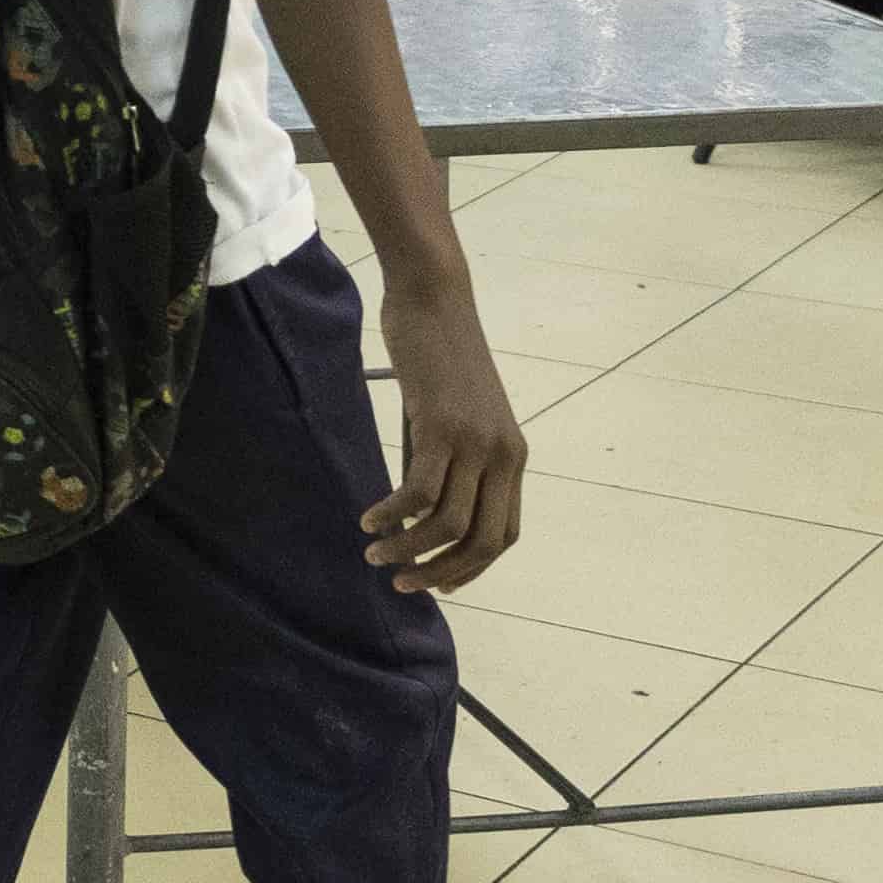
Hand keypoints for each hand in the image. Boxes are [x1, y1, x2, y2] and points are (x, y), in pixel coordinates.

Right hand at [359, 264, 528, 596]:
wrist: (435, 299)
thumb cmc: (438, 355)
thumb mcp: (450, 419)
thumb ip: (443, 466)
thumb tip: (415, 518)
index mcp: (513, 457)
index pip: (503, 535)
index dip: (470, 568)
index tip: (433, 582)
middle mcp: (503, 454)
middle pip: (482, 541)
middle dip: (441, 573)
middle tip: (402, 582)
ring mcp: (476, 441)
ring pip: (448, 524)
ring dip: (409, 550)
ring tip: (376, 555)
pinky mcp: (443, 427)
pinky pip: (419, 492)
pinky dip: (392, 515)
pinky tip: (369, 520)